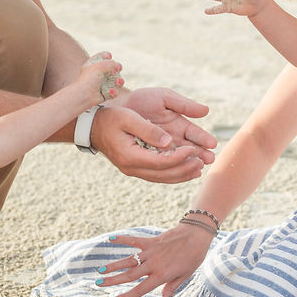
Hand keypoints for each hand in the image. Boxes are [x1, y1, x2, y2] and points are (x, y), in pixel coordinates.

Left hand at [83, 51, 123, 101]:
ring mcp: (102, 84)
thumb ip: (110, 63)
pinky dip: (113, 92)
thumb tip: (117, 66)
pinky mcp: (105, 93)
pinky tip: (110, 91)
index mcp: (92, 65)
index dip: (106, 56)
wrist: (84, 96)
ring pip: (116, 80)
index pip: (101, 57)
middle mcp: (97, 74)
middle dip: (117, 68)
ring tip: (117, 82)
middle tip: (118, 69)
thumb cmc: (89, 80)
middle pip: (112, 68)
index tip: (109, 56)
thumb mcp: (99, 66)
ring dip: (119, 81)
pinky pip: (114, 91)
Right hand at [91, 88, 216, 183]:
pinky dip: (173, 174)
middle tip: (203, 162)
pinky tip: (186, 171)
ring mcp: (133, 170)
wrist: (93, 126)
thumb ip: (149, 130)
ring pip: (162, 178)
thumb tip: (169, 142)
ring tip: (199, 168)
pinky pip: (157, 175)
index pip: (161, 162)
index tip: (194, 149)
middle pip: (164, 174)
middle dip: (185, 169)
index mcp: (130, 155)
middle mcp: (132, 167)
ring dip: (181, 174)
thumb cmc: (111, 118)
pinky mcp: (135, 168)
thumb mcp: (129, 118)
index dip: (180, 157)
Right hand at [94, 224, 214, 296]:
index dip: (126, 296)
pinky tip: (111, 238)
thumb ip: (172, 287)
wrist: (196, 234)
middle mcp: (153, 264)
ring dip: (114, 265)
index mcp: (161, 275)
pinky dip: (123, 239)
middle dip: (113, 280)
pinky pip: (134, 240)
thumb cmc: (193, 256)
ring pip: (128, 260)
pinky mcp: (151, 240)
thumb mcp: (186, 275)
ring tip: (101, 270)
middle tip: (98, 283)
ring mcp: (151, 251)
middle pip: (129, 274)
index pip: (140, 289)